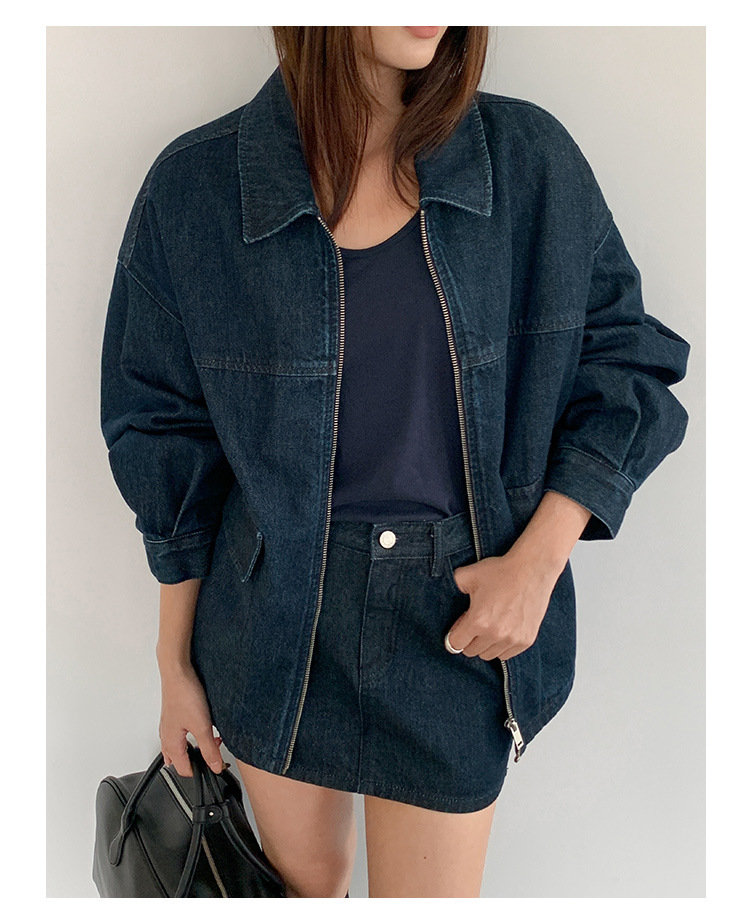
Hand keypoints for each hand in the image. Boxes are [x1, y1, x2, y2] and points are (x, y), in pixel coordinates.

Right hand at [158, 662, 223, 776]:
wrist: (178, 671)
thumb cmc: (184, 695)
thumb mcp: (202, 726)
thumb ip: (209, 748)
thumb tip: (215, 766)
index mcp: (170, 745)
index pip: (184, 770)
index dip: (201, 772)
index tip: (216, 766)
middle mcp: (167, 737)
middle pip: (181, 759)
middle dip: (199, 759)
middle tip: (215, 751)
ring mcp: (170, 725)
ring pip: (183, 745)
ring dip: (198, 745)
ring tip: (213, 737)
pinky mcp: (176, 714)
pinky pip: (184, 732)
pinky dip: (196, 733)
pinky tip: (205, 724)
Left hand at [445, 546, 560, 660]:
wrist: (532, 569)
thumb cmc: (500, 571)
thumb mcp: (468, 575)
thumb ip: (453, 586)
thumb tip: (446, 596)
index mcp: (478, 621)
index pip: (455, 644)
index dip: (453, 635)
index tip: (458, 627)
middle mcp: (495, 634)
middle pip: (471, 652)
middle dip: (469, 639)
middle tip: (474, 623)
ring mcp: (513, 639)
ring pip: (489, 655)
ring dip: (485, 644)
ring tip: (489, 626)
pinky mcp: (526, 640)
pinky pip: (506, 654)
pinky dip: (501, 646)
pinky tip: (502, 630)